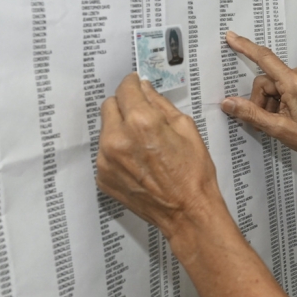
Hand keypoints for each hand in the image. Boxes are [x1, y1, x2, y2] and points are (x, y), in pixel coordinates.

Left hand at [97, 73, 223, 236]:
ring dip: (120, 129)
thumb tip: (146, 89)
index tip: (137, 85)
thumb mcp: (186, 128)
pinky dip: (117, 151)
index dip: (133, 84)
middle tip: (143, 117)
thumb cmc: (193, 173)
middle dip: (125, 106)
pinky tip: (138, 162)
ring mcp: (106, 160)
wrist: (187, 212)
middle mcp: (117, 139)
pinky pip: (105, 152)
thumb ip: (161, 104)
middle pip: (109, 105)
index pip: (126, 89)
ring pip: (105, 130)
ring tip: (143, 144)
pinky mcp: (102, 176)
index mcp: (141, 123)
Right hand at [221, 31, 296, 160]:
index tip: (231, 37)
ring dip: (272, 101)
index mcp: (294, 83)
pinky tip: (288, 114)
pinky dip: (282, 98)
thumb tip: (228, 102)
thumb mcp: (277, 128)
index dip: (245, 47)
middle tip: (267, 121)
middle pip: (267, 80)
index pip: (265, 59)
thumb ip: (251, 113)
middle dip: (262, 100)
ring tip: (281, 120)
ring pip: (276, 84)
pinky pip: (287, 84)